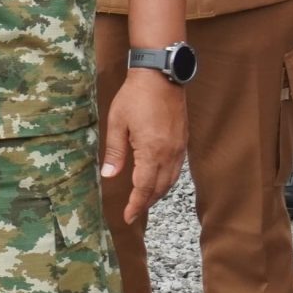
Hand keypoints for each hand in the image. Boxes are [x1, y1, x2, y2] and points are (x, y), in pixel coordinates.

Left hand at [101, 72, 186, 224]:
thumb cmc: (135, 96)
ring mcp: (179, 147)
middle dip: (146, 203)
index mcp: (151, 151)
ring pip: (171, 180)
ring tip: (144, 201)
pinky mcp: (183, 140)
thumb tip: (110, 175)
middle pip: (159, 188)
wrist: (160, 75)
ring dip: (158, 193)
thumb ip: (115, 152)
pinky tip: (159, 181)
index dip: (136, 205)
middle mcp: (169, 153)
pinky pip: (177, 168)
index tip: (128, 217)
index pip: (144, 187)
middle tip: (134, 213)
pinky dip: (167, 180)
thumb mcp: (117, 123)